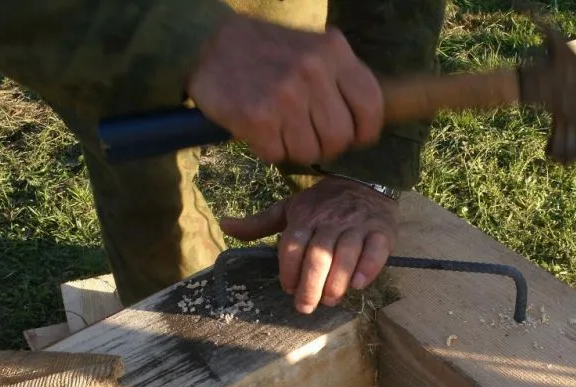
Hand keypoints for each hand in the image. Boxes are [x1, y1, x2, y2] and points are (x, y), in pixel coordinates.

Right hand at [187, 12, 383, 165]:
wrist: (205, 43)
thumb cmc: (265, 51)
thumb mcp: (311, 47)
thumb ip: (340, 75)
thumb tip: (369, 117)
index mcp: (332, 52)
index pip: (371, 105)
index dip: (365, 131)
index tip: (355, 137)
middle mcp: (312, 71)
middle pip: (340, 138)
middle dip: (326, 145)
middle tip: (309, 135)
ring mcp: (285, 95)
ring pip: (309, 152)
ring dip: (295, 149)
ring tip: (281, 128)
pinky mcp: (257, 117)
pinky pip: (277, 155)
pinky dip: (268, 149)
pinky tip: (260, 129)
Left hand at [220, 178, 398, 313]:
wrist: (363, 183)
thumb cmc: (322, 204)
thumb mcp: (289, 209)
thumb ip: (259, 223)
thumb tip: (224, 225)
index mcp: (305, 217)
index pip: (293, 245)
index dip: (289, 270)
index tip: (288, 288)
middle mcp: (330, 222)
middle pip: (318, 255)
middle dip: (310, 285)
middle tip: (306, 307)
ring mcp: (357, 226)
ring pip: (346, 255)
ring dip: (337, 281)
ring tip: (330, 299)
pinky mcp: (381, 232)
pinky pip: (376, 251)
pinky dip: (368, 268)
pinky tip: (359, 285)